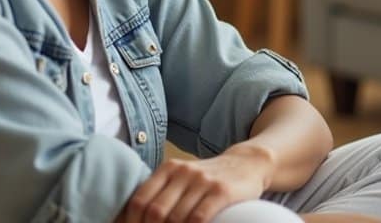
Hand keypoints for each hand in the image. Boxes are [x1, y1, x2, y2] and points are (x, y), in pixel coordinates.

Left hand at [121, 144, 272, 222]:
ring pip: (176, 218)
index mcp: (168, 169)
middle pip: (155, 212)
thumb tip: (133, 218)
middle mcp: (183, 172)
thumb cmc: (209, 178)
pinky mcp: (221, 191)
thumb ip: (162, 193)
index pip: (139, 200)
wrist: (247, 163)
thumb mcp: (183, 177)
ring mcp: (203, 181)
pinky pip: (199, 218)